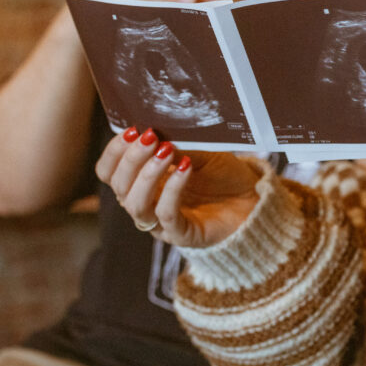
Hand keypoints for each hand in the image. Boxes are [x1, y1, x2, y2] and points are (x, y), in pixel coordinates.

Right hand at [95, 127, 261, 247]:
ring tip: (167, 151)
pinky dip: (172, 189)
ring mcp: (161, 222)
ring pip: (135, 204)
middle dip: (131, 159)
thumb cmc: (224, 176)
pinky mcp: (181, 235)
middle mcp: (146, 203)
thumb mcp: (201, 152)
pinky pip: (166, 214)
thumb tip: (155, 130)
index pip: (110, 171)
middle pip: (119, 186)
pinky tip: (185, 168)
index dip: (114, 152)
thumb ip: (178, 144)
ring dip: (148, 174)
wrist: (254, 200)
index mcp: (143, 182)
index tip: (131, 130)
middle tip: (150, 137)